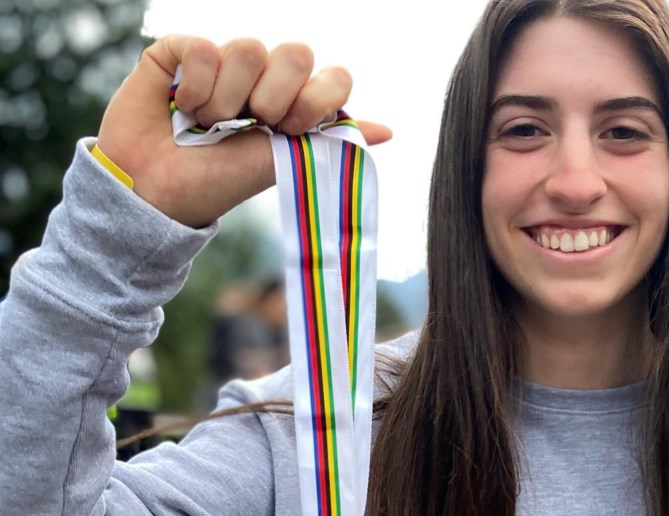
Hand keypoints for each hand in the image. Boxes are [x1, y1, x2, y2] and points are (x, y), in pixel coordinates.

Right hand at [96, 36, 390, 227]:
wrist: (158, 191)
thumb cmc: (219, 181)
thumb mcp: (280, 163)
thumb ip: (328, 140)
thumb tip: (387, 131)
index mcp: (294, 102)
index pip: (334, 75)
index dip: (316, 99)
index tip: (290, 129)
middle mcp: (263, 77)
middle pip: (297, 51)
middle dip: (274, 97)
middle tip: (249, 125)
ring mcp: (224, 61)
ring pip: (248, 48)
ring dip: (228, 100)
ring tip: (207, 124)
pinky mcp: (181, 50)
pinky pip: (204, 47)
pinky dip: (194, 86)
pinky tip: (180, 106)